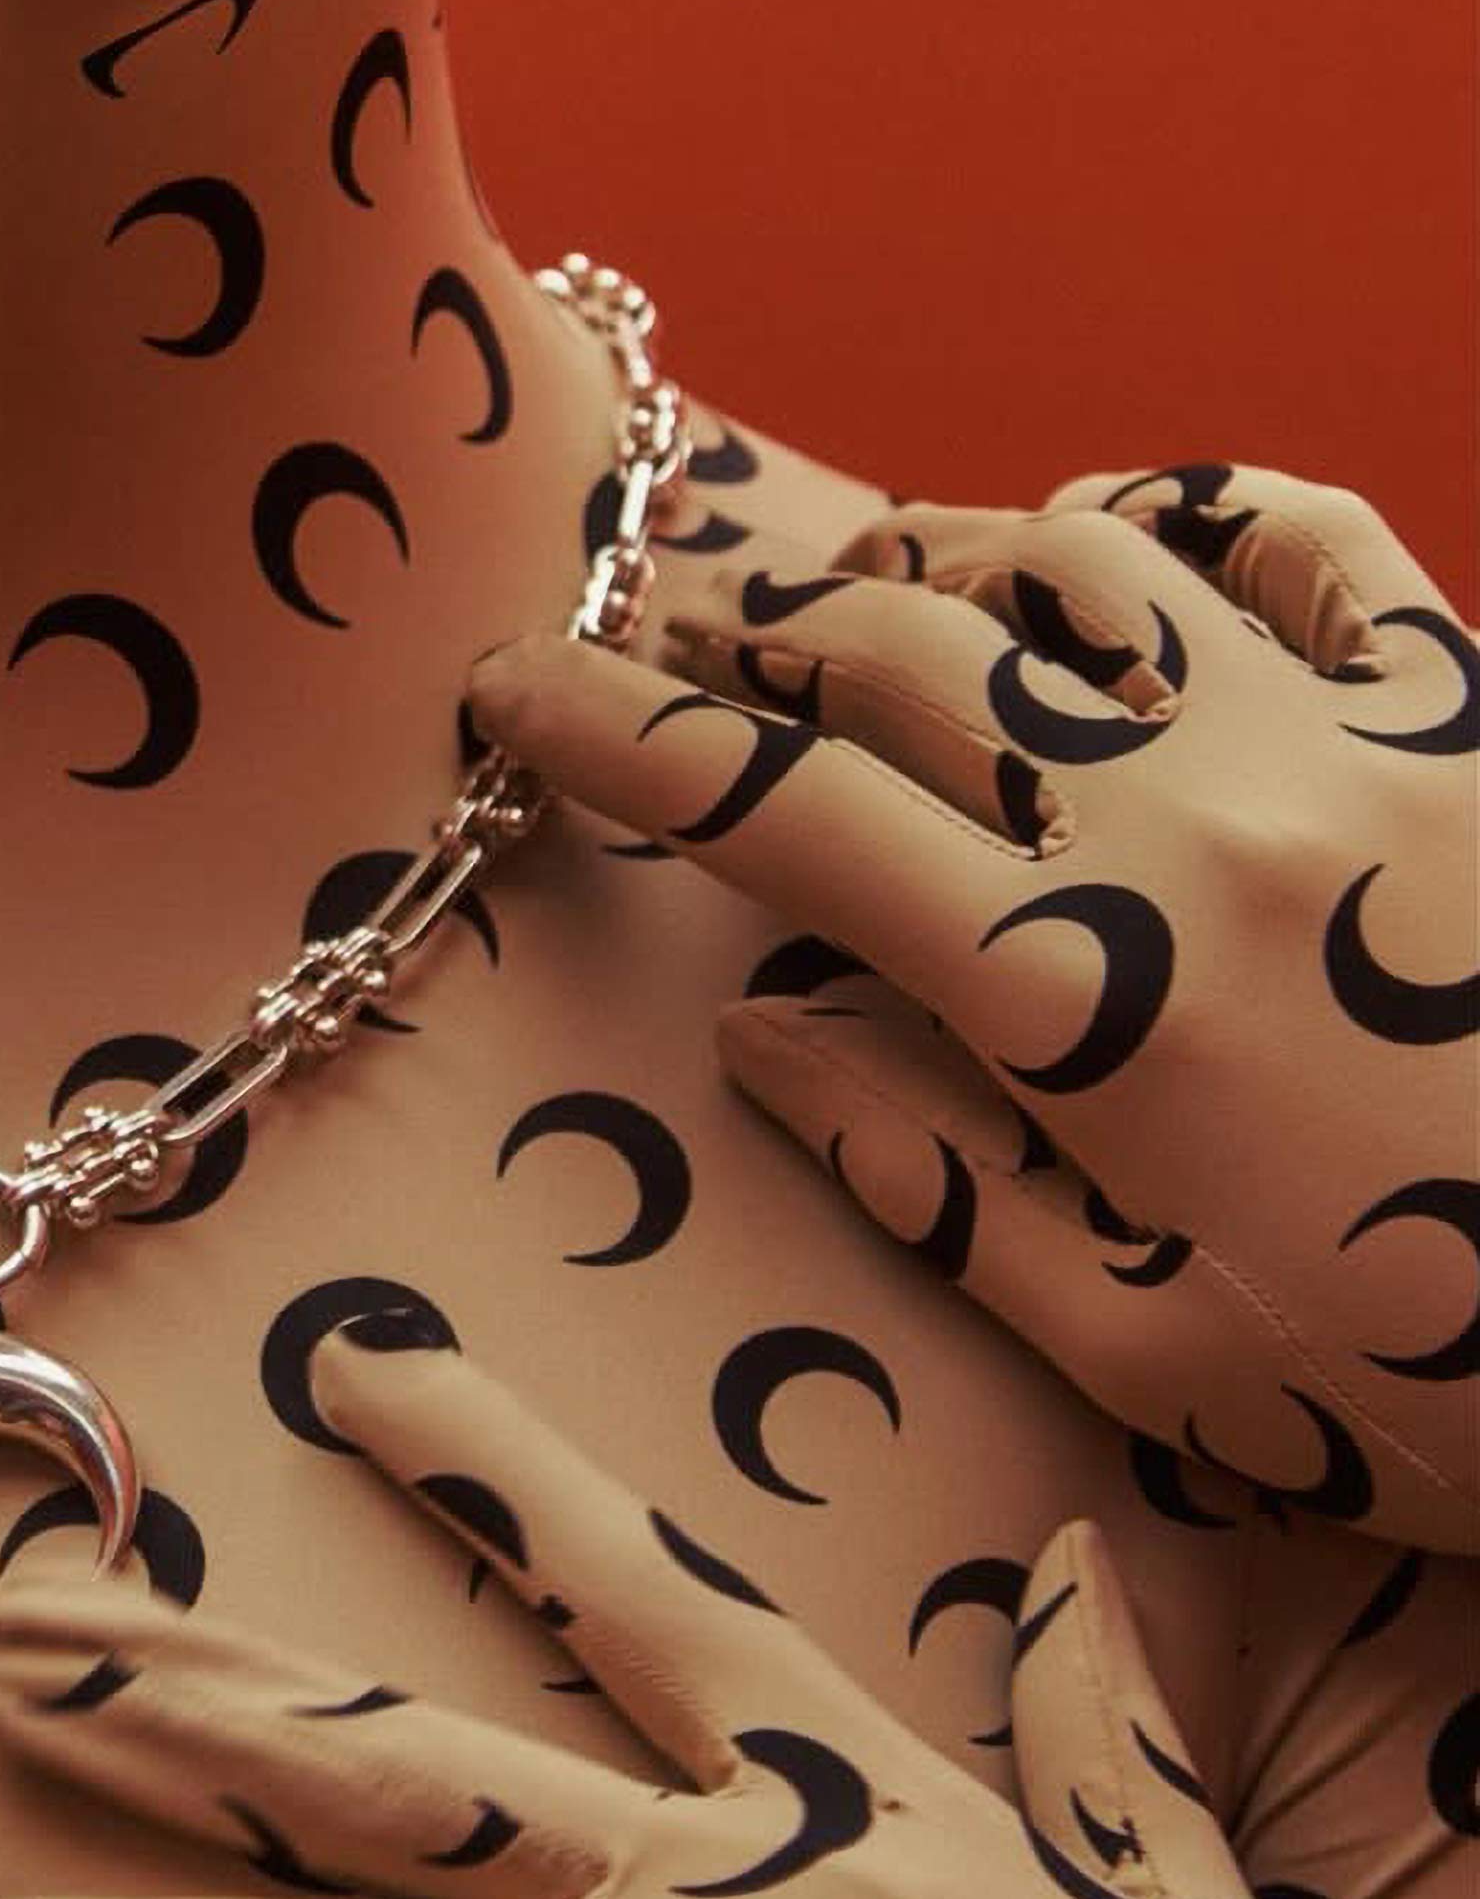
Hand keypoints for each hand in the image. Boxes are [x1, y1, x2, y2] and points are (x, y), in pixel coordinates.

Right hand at [466, 460, 1479, 1550]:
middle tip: (673, 632)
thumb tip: (768, 1050)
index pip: (783, 815)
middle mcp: (1197, 820)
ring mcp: (1352, 740)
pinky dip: (1193, 507)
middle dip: (754, 624)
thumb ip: (947, 1189)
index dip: (617, 734)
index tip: (514, 686)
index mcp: (1088, 994)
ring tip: (871, 581)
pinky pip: (1314, 536)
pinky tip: (1133, 534)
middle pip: (909, 649)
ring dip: (945, 552)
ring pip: (1086, 554)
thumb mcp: (1169, 1359)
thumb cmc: (1464, 1391)